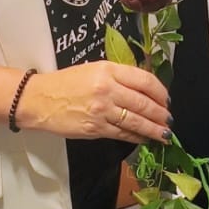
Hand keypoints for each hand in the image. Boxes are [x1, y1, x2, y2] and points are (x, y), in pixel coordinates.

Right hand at [17, 60, 170, 142]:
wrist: (39, 99)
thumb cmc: (66, 83)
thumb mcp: (93, 69)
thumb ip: (118, 77)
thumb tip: (144, 91)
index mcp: (108, 70)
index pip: (144, 80)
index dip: (160, 92)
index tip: (167, 100)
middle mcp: (107, 89)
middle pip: (143, 103)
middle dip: (161, 114)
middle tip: (169, 120)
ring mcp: (101, 110)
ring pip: (136, 121)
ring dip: (154, 129)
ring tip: (165, 134)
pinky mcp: (95, 128)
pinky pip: (122, 134)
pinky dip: (136, 137)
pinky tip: (144, 139)